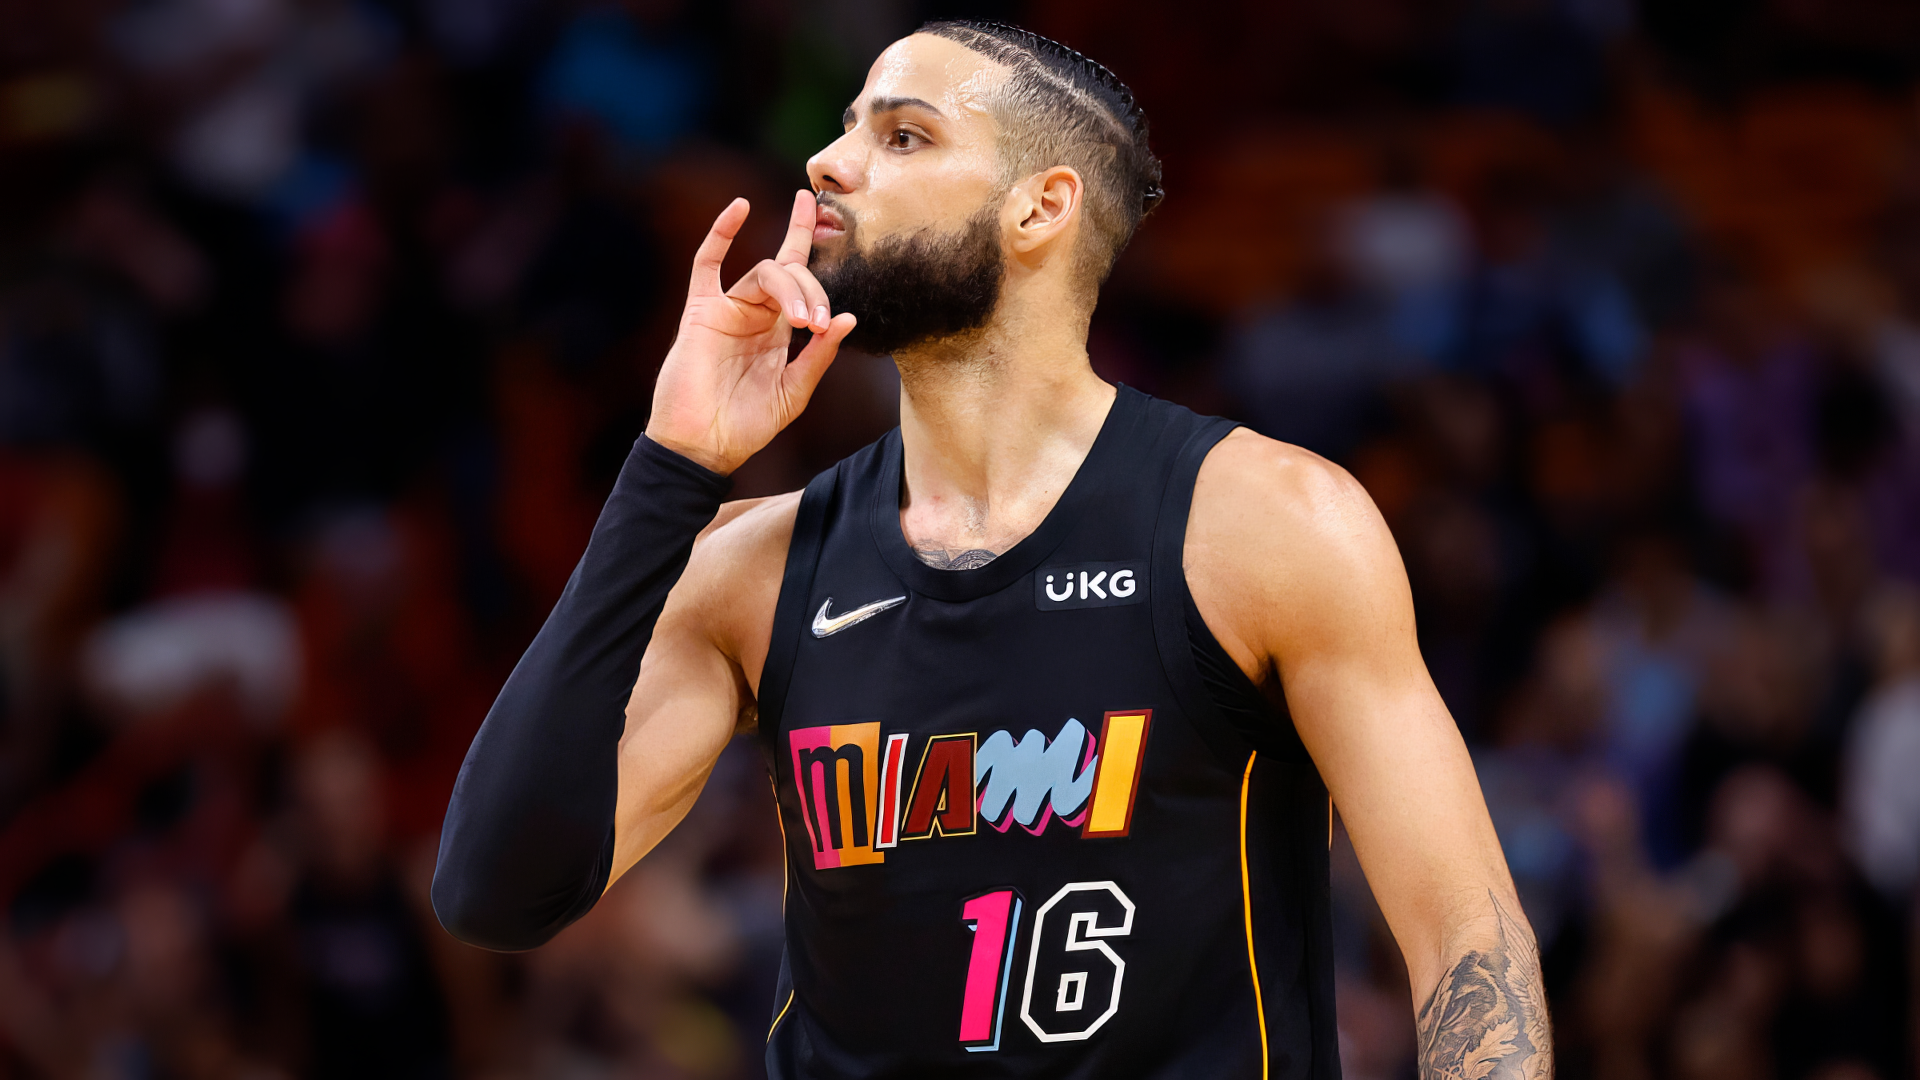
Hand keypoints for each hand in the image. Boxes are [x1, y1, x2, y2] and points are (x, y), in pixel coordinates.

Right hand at [645, 190, 856, 474]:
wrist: (703, 446)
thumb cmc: (746, 426)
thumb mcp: (795, 391)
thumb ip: (820, 355)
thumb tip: (849, 317)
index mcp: (777, 331)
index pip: (801, 280)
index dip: (816, 256)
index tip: (827, 272)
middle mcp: (754, 314)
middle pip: (790, 274)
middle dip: (812, 291)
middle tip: (818, 324)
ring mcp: (727, 309)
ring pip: (764, 272)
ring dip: (791, 288)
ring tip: (804, 320)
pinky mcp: (701, 312)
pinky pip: (706, 264)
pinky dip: (721, 233)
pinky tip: (740, 207)